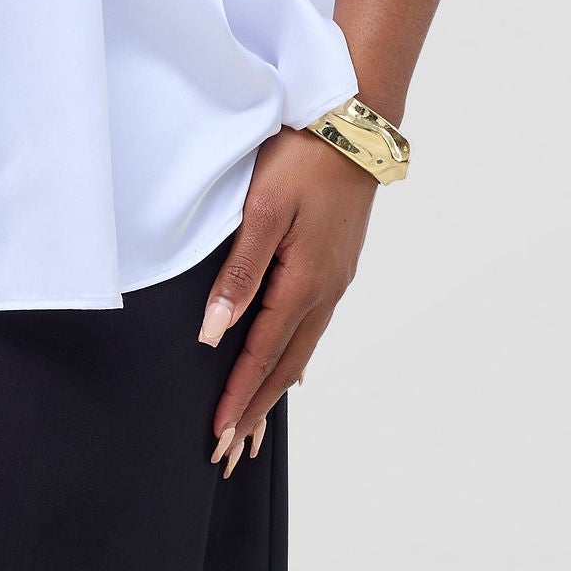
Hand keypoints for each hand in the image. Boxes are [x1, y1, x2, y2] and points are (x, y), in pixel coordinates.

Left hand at [198, 130, 376, 474]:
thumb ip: (238, 275)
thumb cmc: (303, 158)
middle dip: (255, 407)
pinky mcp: (336, 263)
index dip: (239, 396)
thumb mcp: (263, 212)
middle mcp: (325, 289)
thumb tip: (214, 334)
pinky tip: (288, 366)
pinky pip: (311, 324)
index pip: (262, 354)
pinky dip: (292, 355)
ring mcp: (335, 278)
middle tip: (230, 450)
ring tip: (253, 422)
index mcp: (304, 282)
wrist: (355, 120)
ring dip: (273, 386)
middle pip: (285, 363)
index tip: (218, 434)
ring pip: (300, 346)